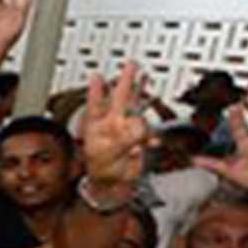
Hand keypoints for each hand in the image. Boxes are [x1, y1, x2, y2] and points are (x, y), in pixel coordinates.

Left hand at [77, 63, 151, 190]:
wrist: (115, 183)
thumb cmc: (102, 169)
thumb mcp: (107, 153)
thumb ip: (124, 138)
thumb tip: (140, 127)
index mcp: (97, 124)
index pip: (96, 103)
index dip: (96, 89)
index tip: (96, 75)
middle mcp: (112, 122)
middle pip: (120, 97)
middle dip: (126, 80)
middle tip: (131, 65)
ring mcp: (127, 128)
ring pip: (137, 106)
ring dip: (142, 93)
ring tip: (145, 77)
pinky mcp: (141, 137)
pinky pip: (149, 129)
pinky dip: (152, 133)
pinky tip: (152, 141)